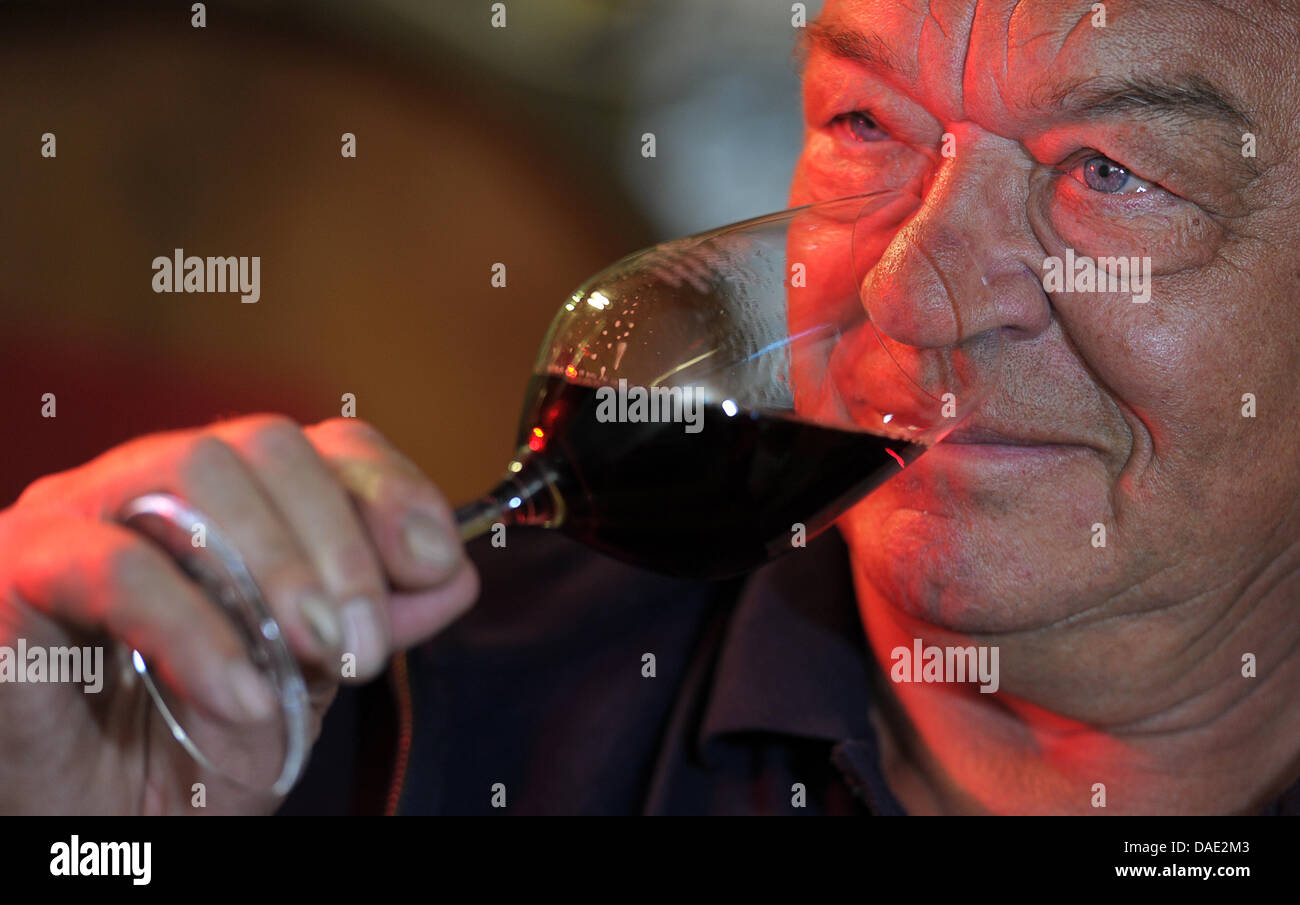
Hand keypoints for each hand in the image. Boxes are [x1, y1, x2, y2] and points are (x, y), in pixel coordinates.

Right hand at [0, 415, 478, 813]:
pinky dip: (198, 629)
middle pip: (266, 443)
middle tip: (369, 645)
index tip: (436, 563)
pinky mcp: (14, 569)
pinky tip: (242, 694)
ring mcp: (77, 513)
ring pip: (193, 471)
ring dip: (278, 565)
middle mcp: (150, 485)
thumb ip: (375, 621)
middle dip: (340, 543)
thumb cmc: (185, 746)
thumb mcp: (305, 683)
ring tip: (318, 655)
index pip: (322, 444)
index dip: (390, 490)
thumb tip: (453, 574)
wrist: (83, 822)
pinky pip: (114, 565)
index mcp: (228, 502)